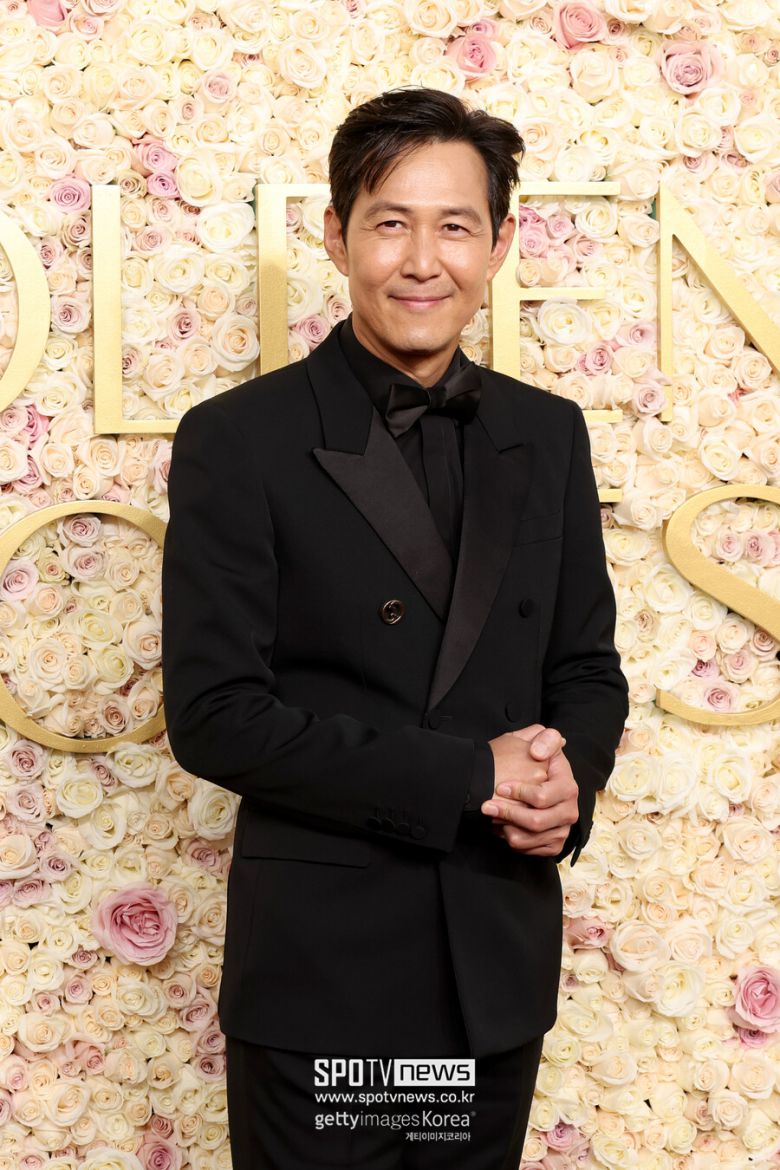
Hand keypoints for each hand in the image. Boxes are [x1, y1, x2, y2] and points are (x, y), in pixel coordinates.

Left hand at [484, 724, 578, 856]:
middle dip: (507, 814)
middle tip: (487, 806)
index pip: (542, 797)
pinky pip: (530, 850)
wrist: (536, 781)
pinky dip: (511, 839)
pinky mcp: (554, 844)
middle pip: (536, 822)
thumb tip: (538, 753)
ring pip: (529, 838)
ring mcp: (563, 829)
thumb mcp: (544, 741)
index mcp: (568, 787)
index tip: (500, 787)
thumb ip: (546, 739)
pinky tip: (502, 825)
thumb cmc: (536, 761)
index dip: (519, 793)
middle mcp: (569, 810)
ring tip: (492, 815)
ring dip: (505, 828)